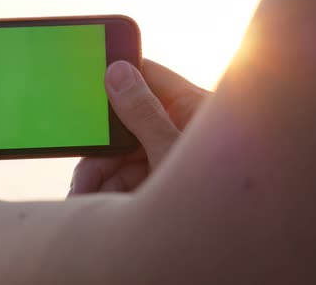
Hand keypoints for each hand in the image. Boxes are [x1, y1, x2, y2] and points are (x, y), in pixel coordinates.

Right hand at [69, 59, 209, 194]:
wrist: (232, 243)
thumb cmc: (222, 192)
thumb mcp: (174, 151)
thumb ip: (144, 113)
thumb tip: (118, 73)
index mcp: (192, 106)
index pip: (148, 76)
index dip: (116, 77)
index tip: (86, 87)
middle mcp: (178, 127)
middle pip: (125, 124)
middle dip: (100, 149)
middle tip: (83, 171)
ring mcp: (169, 155)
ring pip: (122, 155)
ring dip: (99, 177)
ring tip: (83, 199)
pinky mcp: (161, 179)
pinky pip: (128, 177)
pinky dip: (110, 192)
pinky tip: (95, 205)